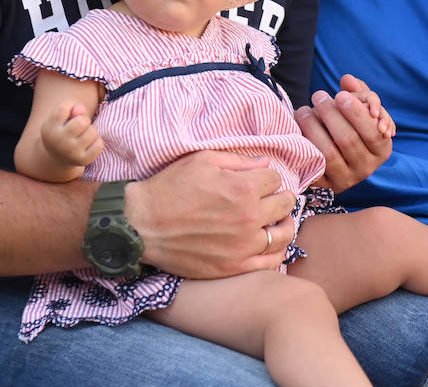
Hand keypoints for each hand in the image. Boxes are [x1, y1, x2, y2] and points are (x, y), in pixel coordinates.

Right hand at [38, 101, 103, 167]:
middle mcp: (59, 142)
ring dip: (91, 130)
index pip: (63, 108)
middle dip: (84, 120)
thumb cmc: (61, 131)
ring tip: (83, 135)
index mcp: (50, 128)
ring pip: (93, 132)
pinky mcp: (83, 160)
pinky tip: (88, 144)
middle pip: (82, 121)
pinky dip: (97, 142)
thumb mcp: (60, 119)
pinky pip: (99, 144)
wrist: (58, 157)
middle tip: (78, 126)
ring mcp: (71, 152)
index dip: (69, 105)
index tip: (67, 112)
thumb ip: (70, 109)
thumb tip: (82, 109)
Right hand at [123, 150, 295, 278]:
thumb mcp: (202, 161)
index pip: (275, 178)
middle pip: (285, 204)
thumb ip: (238, 161)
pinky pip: (271, 262)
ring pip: (284, 234)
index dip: (267, 177)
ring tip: (277, 221)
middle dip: (280, 197)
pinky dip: (276, 252)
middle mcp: (249, 218)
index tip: (259, 180)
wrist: (142, 226)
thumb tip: (266, 163)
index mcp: (243, 188)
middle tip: (272, 198)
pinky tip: (269, 243)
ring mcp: (243, 246)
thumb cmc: (170, 188)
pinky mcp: (233, 267)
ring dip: (284, 224)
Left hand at [294, 74, 394, 192]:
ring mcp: (346, 179)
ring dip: (314, 127)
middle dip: (331, 115)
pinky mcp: (324, 185)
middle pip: (349, 140)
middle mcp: (366, 168)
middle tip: (318, 95)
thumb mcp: (359, 108)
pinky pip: (313, 165)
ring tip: (305, 109)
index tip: (339, 94)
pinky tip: (297, 128)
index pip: (372, 132)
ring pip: (329, 153)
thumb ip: (358, 91)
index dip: (356, 113)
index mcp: (381, 149)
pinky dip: (304, 145)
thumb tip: (347, 80)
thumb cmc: (349, 124)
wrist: (333, 154)